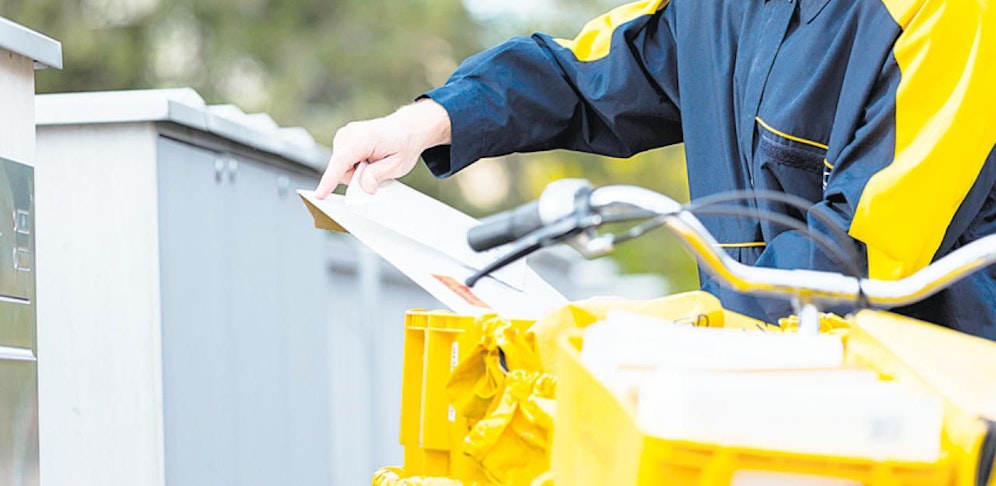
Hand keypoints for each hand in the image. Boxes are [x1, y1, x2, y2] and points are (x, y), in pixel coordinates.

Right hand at [315, 99, 450, 197]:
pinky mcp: (343, 138)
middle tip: (376, 171)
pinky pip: (342, 161)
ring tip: (373, 162)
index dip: (329, 180)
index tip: (320, 194)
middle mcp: (350, 132)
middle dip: (355, 177)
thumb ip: (378, 175)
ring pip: (340, 166)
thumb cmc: (403, 143)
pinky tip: (367, 159)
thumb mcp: (397, 164)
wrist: (407, 128)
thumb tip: (364, 187)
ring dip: (355, 171)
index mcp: (364, 137)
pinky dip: (354, 165)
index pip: (341, 161)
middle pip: (340, 168)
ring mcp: (345, 134)